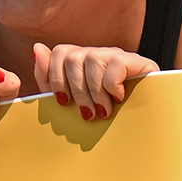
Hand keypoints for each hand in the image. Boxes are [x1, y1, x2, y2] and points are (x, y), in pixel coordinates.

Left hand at [33, 44, 160, 120]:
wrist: (144, 132)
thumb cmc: (106, 119)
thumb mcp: (72, 104)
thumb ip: (51, 79)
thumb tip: (37, 48)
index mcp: (83, 63)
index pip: (60, 52)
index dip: (55, 77)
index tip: (62, 102)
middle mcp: (100, 55)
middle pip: (72, 56)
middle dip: (76, 90)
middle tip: (87, 114)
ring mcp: (119, 57)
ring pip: (92, 59)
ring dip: (94, 92)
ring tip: (103, 112)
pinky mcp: (139, 62)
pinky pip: (115, 64)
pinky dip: (112, 85)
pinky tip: (119, 99)